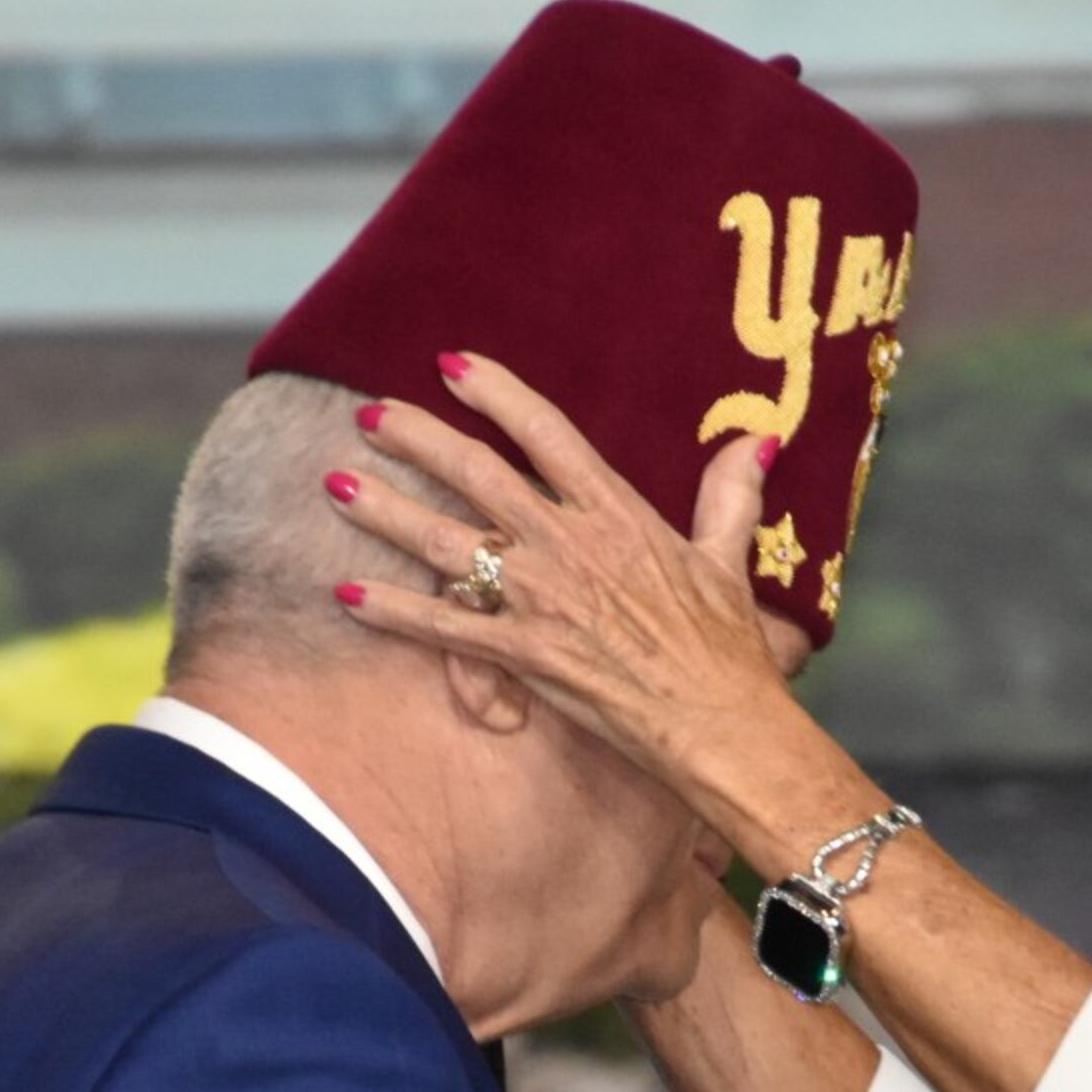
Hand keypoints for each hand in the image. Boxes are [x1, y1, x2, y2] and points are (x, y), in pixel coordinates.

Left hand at [325, 353, 801, 815]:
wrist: (721, 726)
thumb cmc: (727, 652)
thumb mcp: (730, 561)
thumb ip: (730, 496)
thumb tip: (756, 439)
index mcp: (618, 513)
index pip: (546, 432)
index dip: (495, 392)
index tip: (451, 364)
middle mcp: (570, 544)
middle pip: (476, 473)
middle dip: (415, 439)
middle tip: (367, 413)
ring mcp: (542, 598)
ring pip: (446, 540)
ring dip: (385, 512)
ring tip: (335, 484)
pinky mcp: (524, 655)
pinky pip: (444, 627)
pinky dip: (393, 612)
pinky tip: (347, 597)